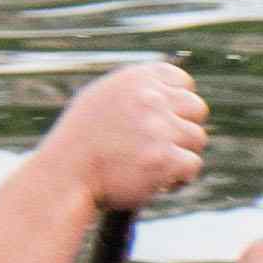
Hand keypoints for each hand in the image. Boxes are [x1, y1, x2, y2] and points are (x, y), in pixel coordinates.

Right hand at [43, 61, 208, 212]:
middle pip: (197, 109)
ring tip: (156, 166)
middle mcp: (150, 99)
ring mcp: (159, 128)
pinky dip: (180, 178)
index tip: (166, 121)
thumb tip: (175, 89)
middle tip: (164, 147)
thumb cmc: (82, 142)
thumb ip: (138, 91)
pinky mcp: (164, 159)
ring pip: (198, 139)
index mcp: (137, 79)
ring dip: (182, 155)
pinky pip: (193, 165)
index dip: (178, 104)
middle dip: (184, 128)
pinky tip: (158, 183)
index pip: (183, 81)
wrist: (65, 175)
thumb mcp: (103, 99)